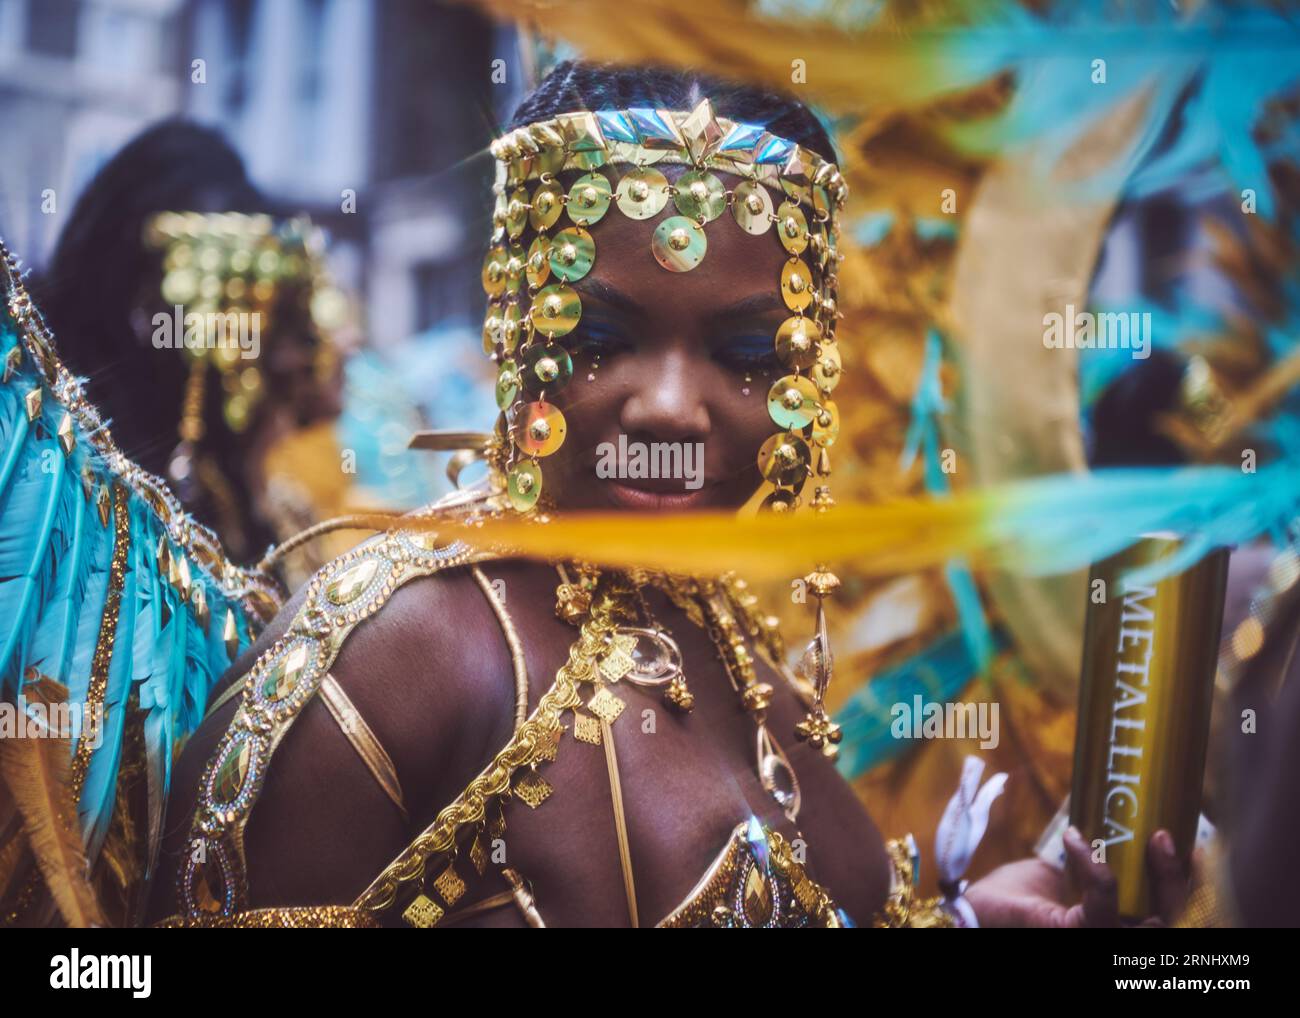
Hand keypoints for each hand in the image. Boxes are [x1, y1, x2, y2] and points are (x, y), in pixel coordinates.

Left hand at [964, 826, 1189, 926]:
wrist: (967, 912)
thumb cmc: (1008, 899)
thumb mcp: (1055, 876)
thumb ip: (1086, 865)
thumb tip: (1104, 827)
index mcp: (1111, 927)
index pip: (1163, 915)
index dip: (1182, 883)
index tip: (1184, 842)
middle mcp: (1110, 939)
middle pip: (1170, 922)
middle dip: (1180, 880)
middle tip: (1165, 833)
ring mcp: (1094, 941)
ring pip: (1152, 921)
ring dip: (1157, 876)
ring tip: (1149, 834)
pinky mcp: (1073, 936)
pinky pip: (1103, 905)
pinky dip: (1097, 868)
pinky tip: (1075, 840)